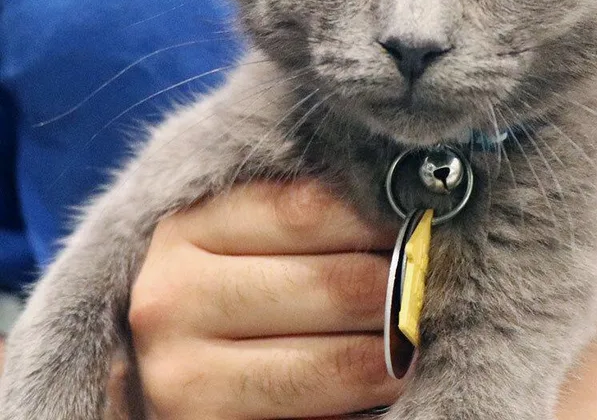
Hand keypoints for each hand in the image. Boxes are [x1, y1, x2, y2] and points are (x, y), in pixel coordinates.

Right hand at [128, 180, 402, 418]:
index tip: (418, 220)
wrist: (164, 369)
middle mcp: (172, 296)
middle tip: (430, 284)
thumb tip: (400, 201)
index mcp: (189, 226)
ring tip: (412, 339)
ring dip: (392, 352)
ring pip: (336, 361)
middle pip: (333, 285)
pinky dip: (363, 399)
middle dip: (397, 289)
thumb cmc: (227, 283)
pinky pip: (320, 415)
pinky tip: (379, 377)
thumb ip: (302, 213)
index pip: (307, 210)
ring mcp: (182, 373)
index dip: (377, 218)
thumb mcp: (244, 233)